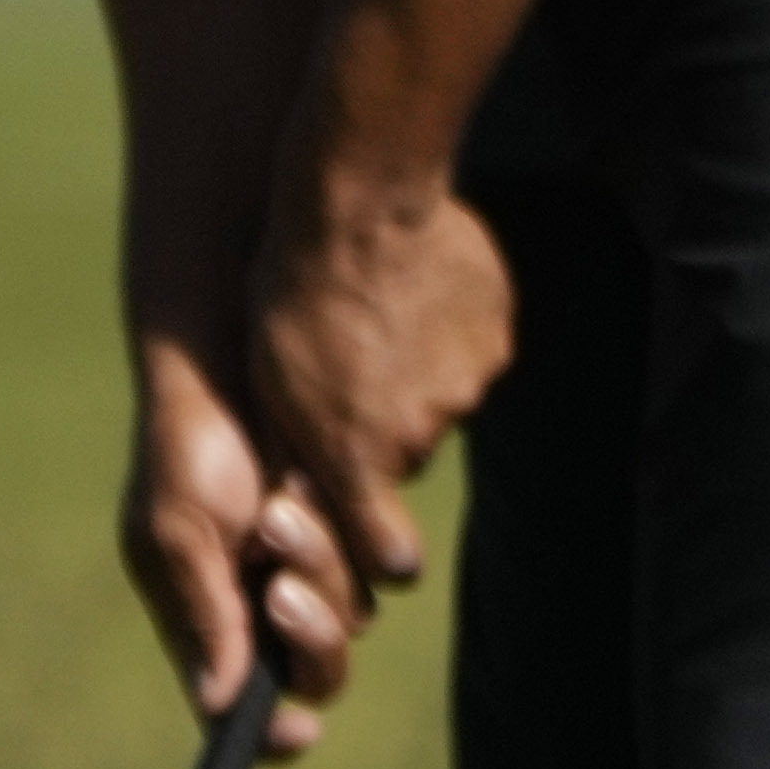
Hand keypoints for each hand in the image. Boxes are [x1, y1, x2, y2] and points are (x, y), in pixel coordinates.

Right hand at [124, 330, 356, 757]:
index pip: (247, 711)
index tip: (296, 732)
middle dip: (308, 638)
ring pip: (353, 616)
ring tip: (277, 504)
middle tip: (282, 585)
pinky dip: (345, 531)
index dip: (271, 734)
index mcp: (214, 627)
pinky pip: (380, 563)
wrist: (235, 366)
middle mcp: (269, 612)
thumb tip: (219, 704)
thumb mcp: (176, 530)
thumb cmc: (186, 451)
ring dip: (318, 566)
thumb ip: (203, 613)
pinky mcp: (361, 532)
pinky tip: (306, 483)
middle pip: (317, 674)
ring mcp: (320, 572)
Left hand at [248, 181, 514, 609]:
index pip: (391, 559)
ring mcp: (468, 384)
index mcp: (358, 457)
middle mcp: (422, 434)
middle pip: (408, 451)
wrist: (357, 210)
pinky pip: (473, 348)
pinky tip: (418, 288)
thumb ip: (308, 454)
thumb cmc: (290, 300)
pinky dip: (450, 330)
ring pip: (442, 396)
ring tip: (382, 314)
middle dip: (384, 425)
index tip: (375, 539)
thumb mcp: (272, 389)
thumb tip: (317, 498)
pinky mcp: (497, 336)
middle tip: (351, 368)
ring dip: (418, 371)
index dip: (381, 552)